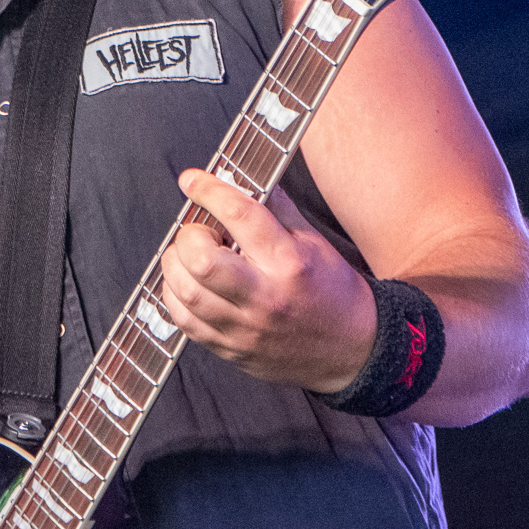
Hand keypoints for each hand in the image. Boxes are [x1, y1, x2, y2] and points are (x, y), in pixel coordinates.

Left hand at [157, 169, 377, 393]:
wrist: (354, 350)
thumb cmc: (333, 292)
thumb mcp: (315, 242)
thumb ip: (277, 207)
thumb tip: (243, 177)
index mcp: (289, 262)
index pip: (239, 215)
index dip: (208, 191)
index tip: (191, 181)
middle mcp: (264, 296)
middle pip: (202, 259)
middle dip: (189, 235)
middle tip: (200, 232)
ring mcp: (245, 328)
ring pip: (185, 292)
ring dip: (176, 265)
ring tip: (190, 257)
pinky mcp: (231, 349)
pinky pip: (184, 321)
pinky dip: (175, 296)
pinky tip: (190, 285)